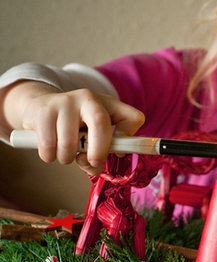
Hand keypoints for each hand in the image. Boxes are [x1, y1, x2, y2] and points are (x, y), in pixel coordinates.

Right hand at [5, 81, 143, 174]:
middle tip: (93, 163)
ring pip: (70, 142)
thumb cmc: (77, 124)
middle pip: (101, 123)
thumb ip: (109, 145)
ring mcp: (64, 102)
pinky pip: (48, 145)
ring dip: (67, 158)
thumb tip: (107, 159)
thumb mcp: (98, 129)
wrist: (41, 106)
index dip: (130, 137)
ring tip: (66, 155)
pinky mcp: (43, 111)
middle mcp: (88, 98)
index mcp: (108, 103)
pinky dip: (50, 156)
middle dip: (98, 151)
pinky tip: (51, 151)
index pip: (132, 117)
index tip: (119, 153)